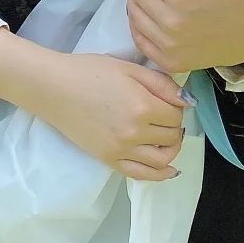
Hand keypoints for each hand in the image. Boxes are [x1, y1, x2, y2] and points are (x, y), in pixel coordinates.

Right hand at [36, 52, 191, 181]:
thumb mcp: (129, 68)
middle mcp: (135, 132)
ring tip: (168, 137)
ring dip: (171, 149)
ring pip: (162, 160)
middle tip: (167, 114)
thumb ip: (161, 84)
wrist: (55, 88)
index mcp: (142, 106)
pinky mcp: (109, 160)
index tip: (169, 100)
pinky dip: (159, 174)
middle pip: (171, 136)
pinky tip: (169, 169)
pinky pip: (141, 175)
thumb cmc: (91, 71)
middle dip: (174, 125)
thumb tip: (187, 101)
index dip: (177, 106)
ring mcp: (121, 150)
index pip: (176, 115)